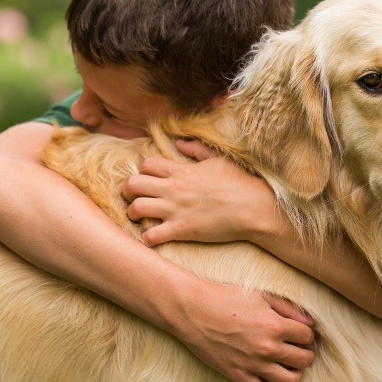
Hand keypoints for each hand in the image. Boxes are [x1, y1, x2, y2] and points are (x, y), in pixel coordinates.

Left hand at [123, 140, 280, 246]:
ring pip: (135, 208)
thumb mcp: (218, 160)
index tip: (149, 180)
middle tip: (134, 198)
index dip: (142, 171)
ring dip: (132, 214)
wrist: (253, 208)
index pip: (146, 164)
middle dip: (128, 191)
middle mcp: (174, 188)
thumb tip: (180, 143)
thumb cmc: (240, 183)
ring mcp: (176, 209)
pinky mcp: (182, 230)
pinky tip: (153, 238)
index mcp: (182, 171)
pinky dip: (147, 238)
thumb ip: (197, 150)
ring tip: (139, 218)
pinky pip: (151, 235)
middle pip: (132, 184)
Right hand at [168, 275, 315, 381]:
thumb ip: (289, 308)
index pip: (308, 336)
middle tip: (298, 348)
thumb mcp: (261, 295)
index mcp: (275, 325)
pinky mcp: (238, 376)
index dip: (307, 334)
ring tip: (288, 364)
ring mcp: (253, 364)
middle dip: (305, 353)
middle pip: (304, 359)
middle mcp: (267, 347)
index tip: (300, 333)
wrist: (193, 311)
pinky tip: (273, 379)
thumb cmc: (227, 298)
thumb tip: (310, 322)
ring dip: (294, 373)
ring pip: (289, 380)